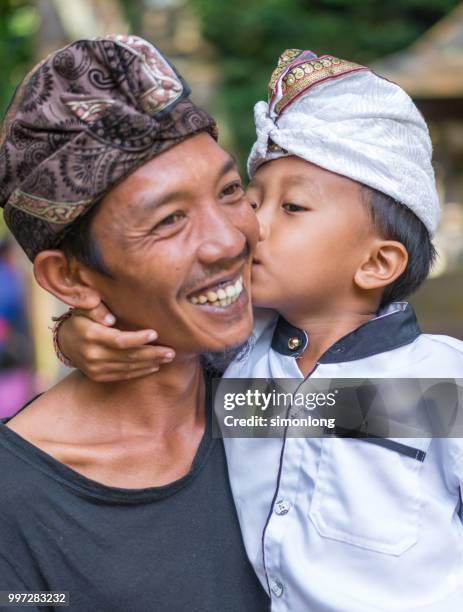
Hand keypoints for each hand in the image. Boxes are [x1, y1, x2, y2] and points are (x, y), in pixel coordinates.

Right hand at [57, 303, 174, 381]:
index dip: (139, 339)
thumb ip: (97, 309)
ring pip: (128, 367)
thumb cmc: (82, 319)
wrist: (65, 341)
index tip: (155, 334)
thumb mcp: (85, 308)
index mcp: (90, 335)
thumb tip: (111, 319)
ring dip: (150, 363)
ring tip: (168, 358)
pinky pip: (123, 375)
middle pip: (128, 356)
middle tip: (171, 352)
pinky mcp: (98, 376)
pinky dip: (140, 371)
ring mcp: (95, 368)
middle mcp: (92, 354)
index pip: (119, 340)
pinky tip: (154, 366)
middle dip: (152, 354)